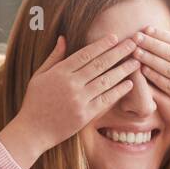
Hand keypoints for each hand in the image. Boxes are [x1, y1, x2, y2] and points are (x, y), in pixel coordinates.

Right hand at [0, 34, 140, 168]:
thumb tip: (63, 38)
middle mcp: (71, 84)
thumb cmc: (34, 102)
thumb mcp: (38, 76)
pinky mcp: (85, 115)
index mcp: (59, 72)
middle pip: (100, 64)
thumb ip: (53, 57)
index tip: (115, 37)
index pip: (85, 54)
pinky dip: (118, 90)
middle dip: (119, 52)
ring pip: (106, 80)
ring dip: (123, 70)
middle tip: (134, 43)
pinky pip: (106, 100)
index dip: (102, 44)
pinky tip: (129, 83)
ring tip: (136, 61)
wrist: (32, 131)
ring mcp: (79, 100)